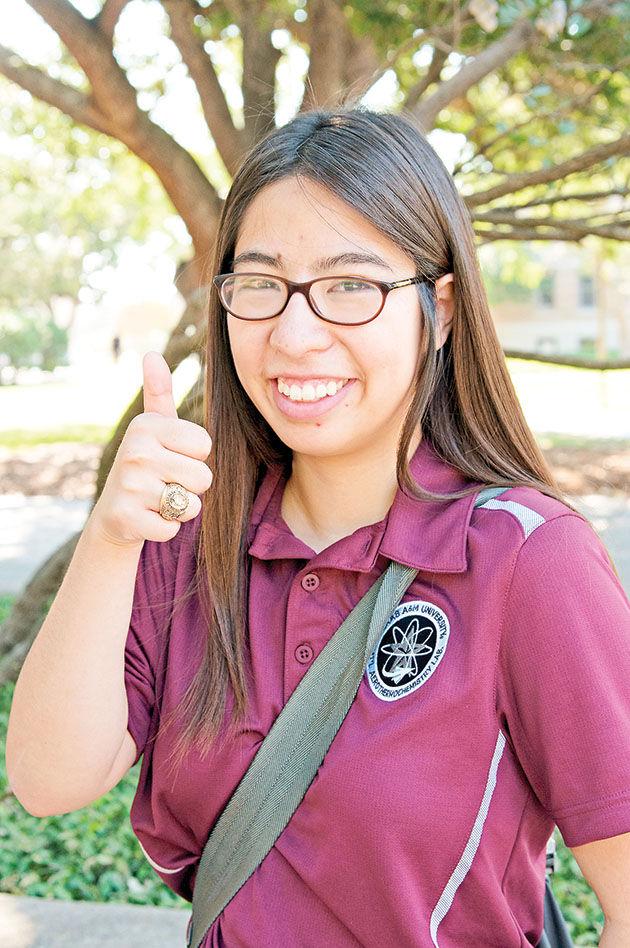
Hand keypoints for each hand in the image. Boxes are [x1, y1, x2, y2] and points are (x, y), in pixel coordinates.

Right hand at [89, 351, 212, 546]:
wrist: (115, 513)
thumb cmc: (146, 465)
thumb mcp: (153, 427)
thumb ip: (159, 392)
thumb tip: (151, 353)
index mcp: (146, 425)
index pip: (205, 445)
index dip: (194, 456)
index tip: (171, 456)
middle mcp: (135, 451)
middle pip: (203, 477)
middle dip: (190, 486)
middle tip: (165, 482)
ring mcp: (129, 485)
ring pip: (191, 505)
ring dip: (180, 508)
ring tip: (157, 499)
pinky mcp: (127, 517)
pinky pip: (173, 528)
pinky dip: (165, 529)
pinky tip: (147, 518)